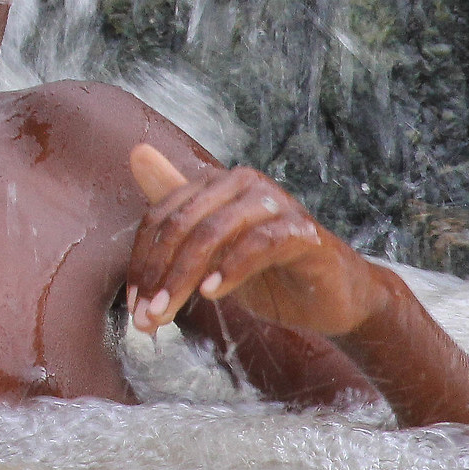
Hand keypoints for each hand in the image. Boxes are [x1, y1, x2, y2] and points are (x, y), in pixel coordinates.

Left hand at [126, 144, 386, 337]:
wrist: (335, 298)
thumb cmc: (267, 271)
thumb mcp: (212, 250)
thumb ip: (174, 210)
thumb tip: (136, 153)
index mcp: (215, 184)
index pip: (161, 218)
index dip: (142, 262)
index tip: (133, 305)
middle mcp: (242, 183)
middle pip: (181, 225)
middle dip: (158, 274)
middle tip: (146, 317)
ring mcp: (274, 203)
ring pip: (212, 233)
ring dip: (183, 277)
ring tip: (168, 311)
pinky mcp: (302, 231)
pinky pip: (258, 244)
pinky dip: (230, 268)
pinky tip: (211, 293)